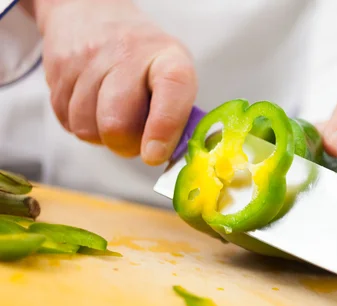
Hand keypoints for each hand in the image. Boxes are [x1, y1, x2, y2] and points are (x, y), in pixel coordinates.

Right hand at [36, 0, 197, 164]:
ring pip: (87, 128)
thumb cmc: (143, 58)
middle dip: (126, 145)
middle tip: (134, 141)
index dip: (163, 128)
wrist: (94, 14)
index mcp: (168, 58)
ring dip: (101, 138)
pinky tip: (92, 108)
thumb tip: (165, 158)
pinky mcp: (58, 68)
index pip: (172, 90)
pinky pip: (66, 121)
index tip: (154, 154)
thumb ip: (176, 116)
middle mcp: (128, 54)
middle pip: (117, 122)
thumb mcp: (173, 74)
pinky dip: (81, 126)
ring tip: (112, 118)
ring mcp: (89, 59)